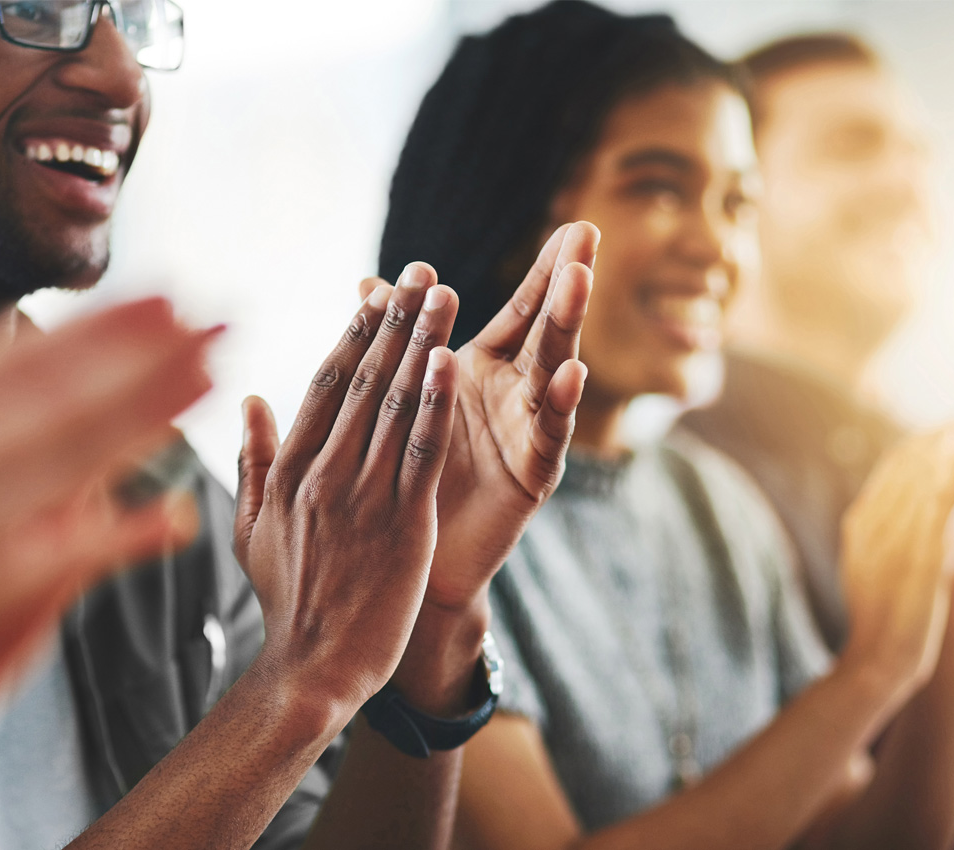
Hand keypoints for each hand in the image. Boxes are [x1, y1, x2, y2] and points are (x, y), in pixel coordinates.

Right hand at [0, 220, 215, 804]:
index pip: (32, 352)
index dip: (107, 325)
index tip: (170, 295)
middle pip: (69, 398)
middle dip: (151, 358)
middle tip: (222, 322)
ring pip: (78, 462)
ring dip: (152, 419)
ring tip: (214, 379)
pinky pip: (69, 554)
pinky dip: (125, 534)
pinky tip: (181, 511)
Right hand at [233, 265, 460, 713]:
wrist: (311, 668)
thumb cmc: (286, 600)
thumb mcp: (252, 529)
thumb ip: (254, 461)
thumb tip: (251, 398)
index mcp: (290, 471)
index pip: (326, 384)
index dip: (355, 333)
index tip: (377, 292)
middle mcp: (324, 474)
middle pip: (364, 381)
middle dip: (394, 321)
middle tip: (420, 272)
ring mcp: (363, 498)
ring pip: (395, 405)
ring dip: (419, 343)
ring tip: (442, 294)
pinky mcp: (402, 526)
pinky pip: (420, 453)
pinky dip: (434, 403)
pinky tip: (447, 360)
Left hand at [392, 223, 596, 612]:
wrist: (411, 563)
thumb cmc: (409, 477)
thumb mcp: (400, 402)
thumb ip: (394, 343)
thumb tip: (367, 285)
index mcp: (482, 371)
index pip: (520, 309)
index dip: (546, 270)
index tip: (575, 223)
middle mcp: (514, 396)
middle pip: (545, 329)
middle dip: (566, 283)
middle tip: (586, 235)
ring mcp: (528, 434)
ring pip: (552, 374)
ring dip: (565, 328)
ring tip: (577, 282)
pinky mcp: (531, 477)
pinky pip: (548, 437)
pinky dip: (559, 405)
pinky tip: (571, 372)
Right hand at [840, 421, 953, 691]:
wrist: (877, 658)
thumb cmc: (883, 616)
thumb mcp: (878, 565)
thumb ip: (887, 532)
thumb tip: (911, 504)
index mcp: (860, 523)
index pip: (892, 469)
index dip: (926, 440)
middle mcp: (869, 523)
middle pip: (904, 463)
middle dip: (941, 432)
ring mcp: (888, 538)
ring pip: (915, 477)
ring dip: (947, 443)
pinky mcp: (913, 556)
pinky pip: (929, 508)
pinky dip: (944, 478)